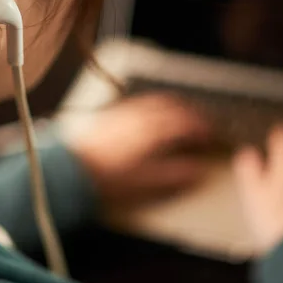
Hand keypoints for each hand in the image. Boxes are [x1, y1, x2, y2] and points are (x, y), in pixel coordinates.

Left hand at [66, 93, 211, 203]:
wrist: (70, 169)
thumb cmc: (107, 177)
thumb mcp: (146, 182)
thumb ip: (175, 174)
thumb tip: (196, 171)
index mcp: (155, 130)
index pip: (188, 122)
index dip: (204, 128)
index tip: (211, 136)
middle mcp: (142, 115)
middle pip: (175, 106)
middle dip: (192, 113)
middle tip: (201, 124)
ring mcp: (126, 111)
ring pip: (158, 101)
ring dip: (174, 106)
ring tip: (181, 117)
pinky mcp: (112, 114)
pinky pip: (141, 103)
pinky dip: (155, 107)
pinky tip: (151, 117)